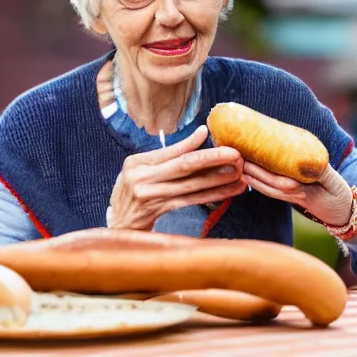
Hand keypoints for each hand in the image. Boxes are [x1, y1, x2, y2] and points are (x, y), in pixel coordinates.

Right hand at [108, 125, 246, 229]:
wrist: (117, 223)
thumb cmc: (131, 190)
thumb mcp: (141, 167)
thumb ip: (168, 154)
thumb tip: (201, 133)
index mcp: (137, 163)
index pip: (171, 151)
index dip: (193, 143)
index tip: (212, 134)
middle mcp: (142, 178)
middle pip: (184, 166)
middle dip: (213, 159)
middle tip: (235, 155)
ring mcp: (151, 197)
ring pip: (192, 186)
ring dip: (219, 180)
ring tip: (240, 175)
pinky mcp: (160, 212)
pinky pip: (191, 201)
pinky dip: (212, 195)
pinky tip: (228, 191)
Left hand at [242, 161, 352, 226]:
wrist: (343, 214)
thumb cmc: (339, 195)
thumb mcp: (334, 181)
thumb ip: (321, 170)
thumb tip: (309, 159)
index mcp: (303, 191)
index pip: (279, 181)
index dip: (263, 171)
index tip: (251, 159)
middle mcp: (292, 195)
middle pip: (268, 184)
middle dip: (251, 172)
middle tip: (237, 158)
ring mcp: (289, 198)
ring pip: (266, 189)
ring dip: (251, 178)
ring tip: (238, 165)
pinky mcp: (289, 198)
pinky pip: (270, 191)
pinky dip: (258, 183)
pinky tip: (248, 175)